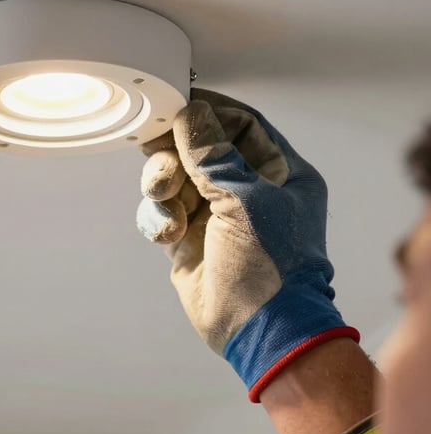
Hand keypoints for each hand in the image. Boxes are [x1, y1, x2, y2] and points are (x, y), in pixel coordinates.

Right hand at [137, 89, 358, 401]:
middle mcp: (247, 189)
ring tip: (167, 200)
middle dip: (175, 150)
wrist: (260, 331)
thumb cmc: (272, 266)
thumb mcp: (245, 201)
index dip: (208, 111)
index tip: (176, 103)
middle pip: (199, 149)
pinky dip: (158, 219)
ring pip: (175, 179)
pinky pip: (161, 212)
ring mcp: (215, 215)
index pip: (241, 124)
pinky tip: (170, 233)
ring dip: (163, 185)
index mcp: (279, 173)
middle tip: (154, 148)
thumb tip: (191, 113)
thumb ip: (213, 155)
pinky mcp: (188, 239)